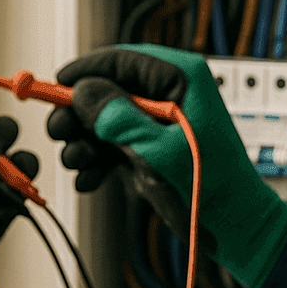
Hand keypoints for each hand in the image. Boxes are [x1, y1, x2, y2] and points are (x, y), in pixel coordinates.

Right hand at [46, 44, 286, 287]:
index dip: (85, 71)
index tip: (54, 85)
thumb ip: (119, 118)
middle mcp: (167, 94)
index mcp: (181, 78)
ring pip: (104, 118)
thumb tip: (81, 90)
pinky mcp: (148, 147)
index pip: (123, 60)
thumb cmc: (210, 186)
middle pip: (107, 88)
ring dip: (84, 140)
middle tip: (57, 132)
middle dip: (79, 112)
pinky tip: (88, 180)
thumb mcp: (159, 150)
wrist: (232, 227)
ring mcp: (156, 122)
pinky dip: (96, 160)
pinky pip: (111, 143)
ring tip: (77, 163)